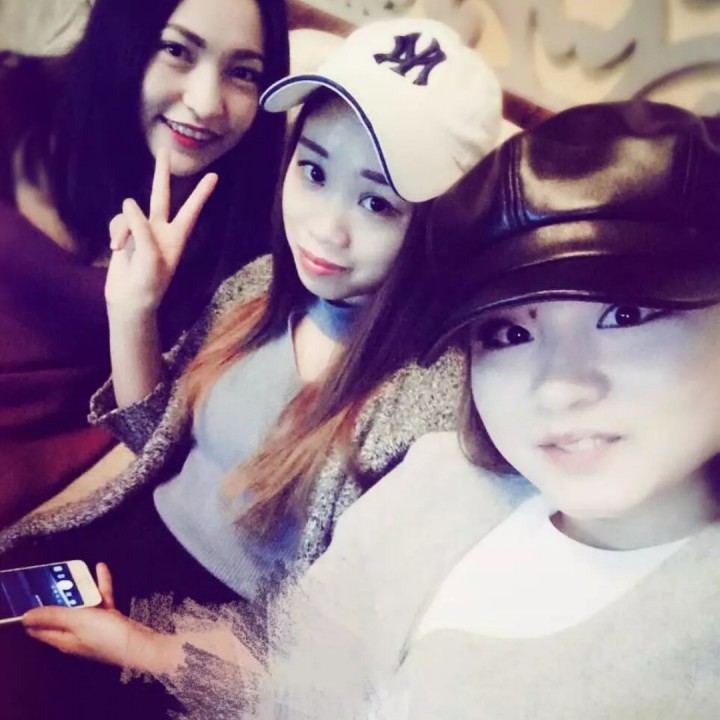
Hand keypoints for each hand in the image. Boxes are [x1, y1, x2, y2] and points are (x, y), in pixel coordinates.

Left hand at [22, 563, 164, 671]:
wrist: (141, 645)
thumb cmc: (110, 637)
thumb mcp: (79, 621)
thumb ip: (54, 616)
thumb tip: (27, 616)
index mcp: (65, 640)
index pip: (40, 628)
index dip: (33, 614)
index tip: (30, 596)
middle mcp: (77, 636)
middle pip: (62, 614)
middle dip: (59, 597)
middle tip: (56, 579)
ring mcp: (94, 629)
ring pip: (83, 605)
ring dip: (81, 589)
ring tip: (79, 572)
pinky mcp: (109, 622)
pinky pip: (101, 601)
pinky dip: (100, 587)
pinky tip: (102, 571)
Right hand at [104, 148, 217, 314]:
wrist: (130, 301)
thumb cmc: (148, 282)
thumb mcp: (149, 254)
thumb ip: (140, 226)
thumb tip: (128, 202)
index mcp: (177, 236)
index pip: (191, 210)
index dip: (201, 193)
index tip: (214, 175)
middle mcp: (161, 229)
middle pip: (162, 195)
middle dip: (161, 173)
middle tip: (164, 150)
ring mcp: (141, 231)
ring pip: (130, 212)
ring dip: (123, 228)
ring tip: (122, 248)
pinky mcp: (124, 234)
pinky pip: (117, 222)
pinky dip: (115, 234)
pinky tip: (115, 249)